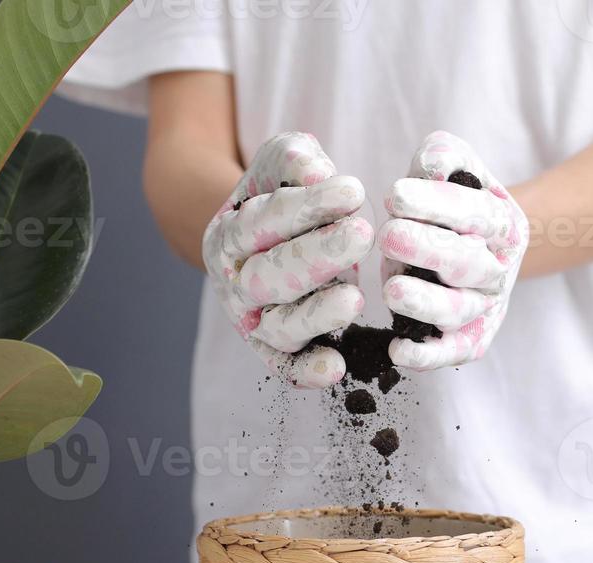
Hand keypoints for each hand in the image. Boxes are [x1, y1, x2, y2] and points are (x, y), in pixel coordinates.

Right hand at [203, 133, 373, 387]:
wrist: (260, 242)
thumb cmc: (281, 195)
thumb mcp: (282, 164)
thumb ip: (295, 160)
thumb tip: (316, 172)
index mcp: (228, 235)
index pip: (262, 222)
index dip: (306, 207)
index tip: (353, 189)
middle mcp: (235, 284)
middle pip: (268, 277)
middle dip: (317, 256)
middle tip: (363, 234)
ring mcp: (253, 322)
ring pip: (279, 326)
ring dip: (317, 315)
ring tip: (356, 297)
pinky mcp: (276, 351)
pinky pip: (287, 367)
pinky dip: (307, 372)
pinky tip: (336, 367)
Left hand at [379, 131, 528, 370]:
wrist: (480, 249)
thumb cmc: (455, 202)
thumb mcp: (457, 167)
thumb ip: (445, 157)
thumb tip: (431, 166)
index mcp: (502, 223)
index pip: (476, 213)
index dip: (437, 204)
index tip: (394, 195)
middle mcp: (497, 269)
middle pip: (468, 264)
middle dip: (427, 249)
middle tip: (389, 236)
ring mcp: (483, 307)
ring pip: (458, 311)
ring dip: (425, 302)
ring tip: (392, 289)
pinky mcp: (467, 341)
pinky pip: (450, 353)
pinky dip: (426, 357)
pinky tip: (397, 351)